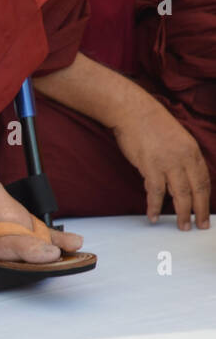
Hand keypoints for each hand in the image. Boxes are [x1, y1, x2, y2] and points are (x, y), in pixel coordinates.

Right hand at [113, 98, 211, 228]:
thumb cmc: (149, 122)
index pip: (204, 180)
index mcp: (192, 151)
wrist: (132, 111)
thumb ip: (181, 156)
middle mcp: (184, 159)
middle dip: (199, 211)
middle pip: (196, 191)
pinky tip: (154, 216)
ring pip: (180, 194)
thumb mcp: (176, 137)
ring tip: (182, 227)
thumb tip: (179, 174)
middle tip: (199, 226)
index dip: (206, 199)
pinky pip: (155, 192)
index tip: (206, 212)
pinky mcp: (150, 166)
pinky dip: (155, 206)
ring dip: (182, 213)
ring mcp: (168, 163)